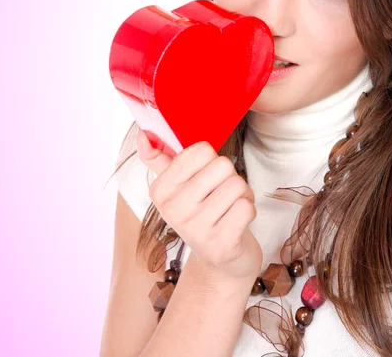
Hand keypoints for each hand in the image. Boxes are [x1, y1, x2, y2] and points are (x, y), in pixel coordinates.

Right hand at [136, 127, 262, 281]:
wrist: (220, 260)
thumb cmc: (201, 212)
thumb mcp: (176, 185)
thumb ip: (159, 157)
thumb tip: (142, 133)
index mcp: (160, 190)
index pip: (201, 149)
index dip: (212, 160)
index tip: (205, 178)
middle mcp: (172, 209)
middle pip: (223, 165)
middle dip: (230, 177)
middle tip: (221, 196)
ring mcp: (195, 228)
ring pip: (237, 184)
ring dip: (242, 195)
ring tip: (230, 208)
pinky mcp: (220, 244)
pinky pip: (247, 206)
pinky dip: (249, 211)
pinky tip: (237, 222)